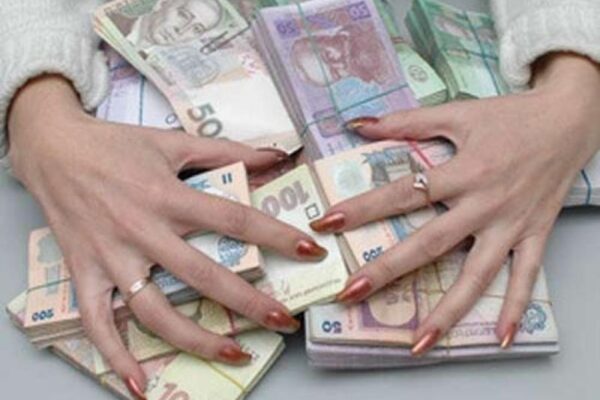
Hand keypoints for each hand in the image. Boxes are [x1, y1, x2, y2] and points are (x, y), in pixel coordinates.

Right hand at [8, 76, 326, 393]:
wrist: (51, 147)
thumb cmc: (115, 143)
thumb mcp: (172, 140)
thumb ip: (226, 150)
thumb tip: (275, 153)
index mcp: (167, 195)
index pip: (232, 219)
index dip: (275, 235)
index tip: (310, 252)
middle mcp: (142, 230)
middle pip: (201, 274)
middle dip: (246, 301)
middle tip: (283, 320)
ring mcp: (111, 256)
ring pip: (154, 309)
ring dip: (194, 338)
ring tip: (234, 353)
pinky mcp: (85, 272)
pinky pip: (97, 321)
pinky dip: (114, 355)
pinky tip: (140, 384)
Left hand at [310, 53, 599, 354]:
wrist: (569, 120)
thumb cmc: (510, 116)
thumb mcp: (458, 113)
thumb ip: (407, 121)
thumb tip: (356, 124)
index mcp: (463, 171)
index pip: (404, 193)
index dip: (364, 208)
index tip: (327, 223)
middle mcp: (484, 203)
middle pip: (431, 243)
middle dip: (388, 270)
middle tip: (350, 294)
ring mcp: (511, 224)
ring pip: (476, 274)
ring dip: (448, 310)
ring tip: (418, 343)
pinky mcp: (535, 235)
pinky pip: (525, 277)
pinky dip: (514, 308)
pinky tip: (498, 338)